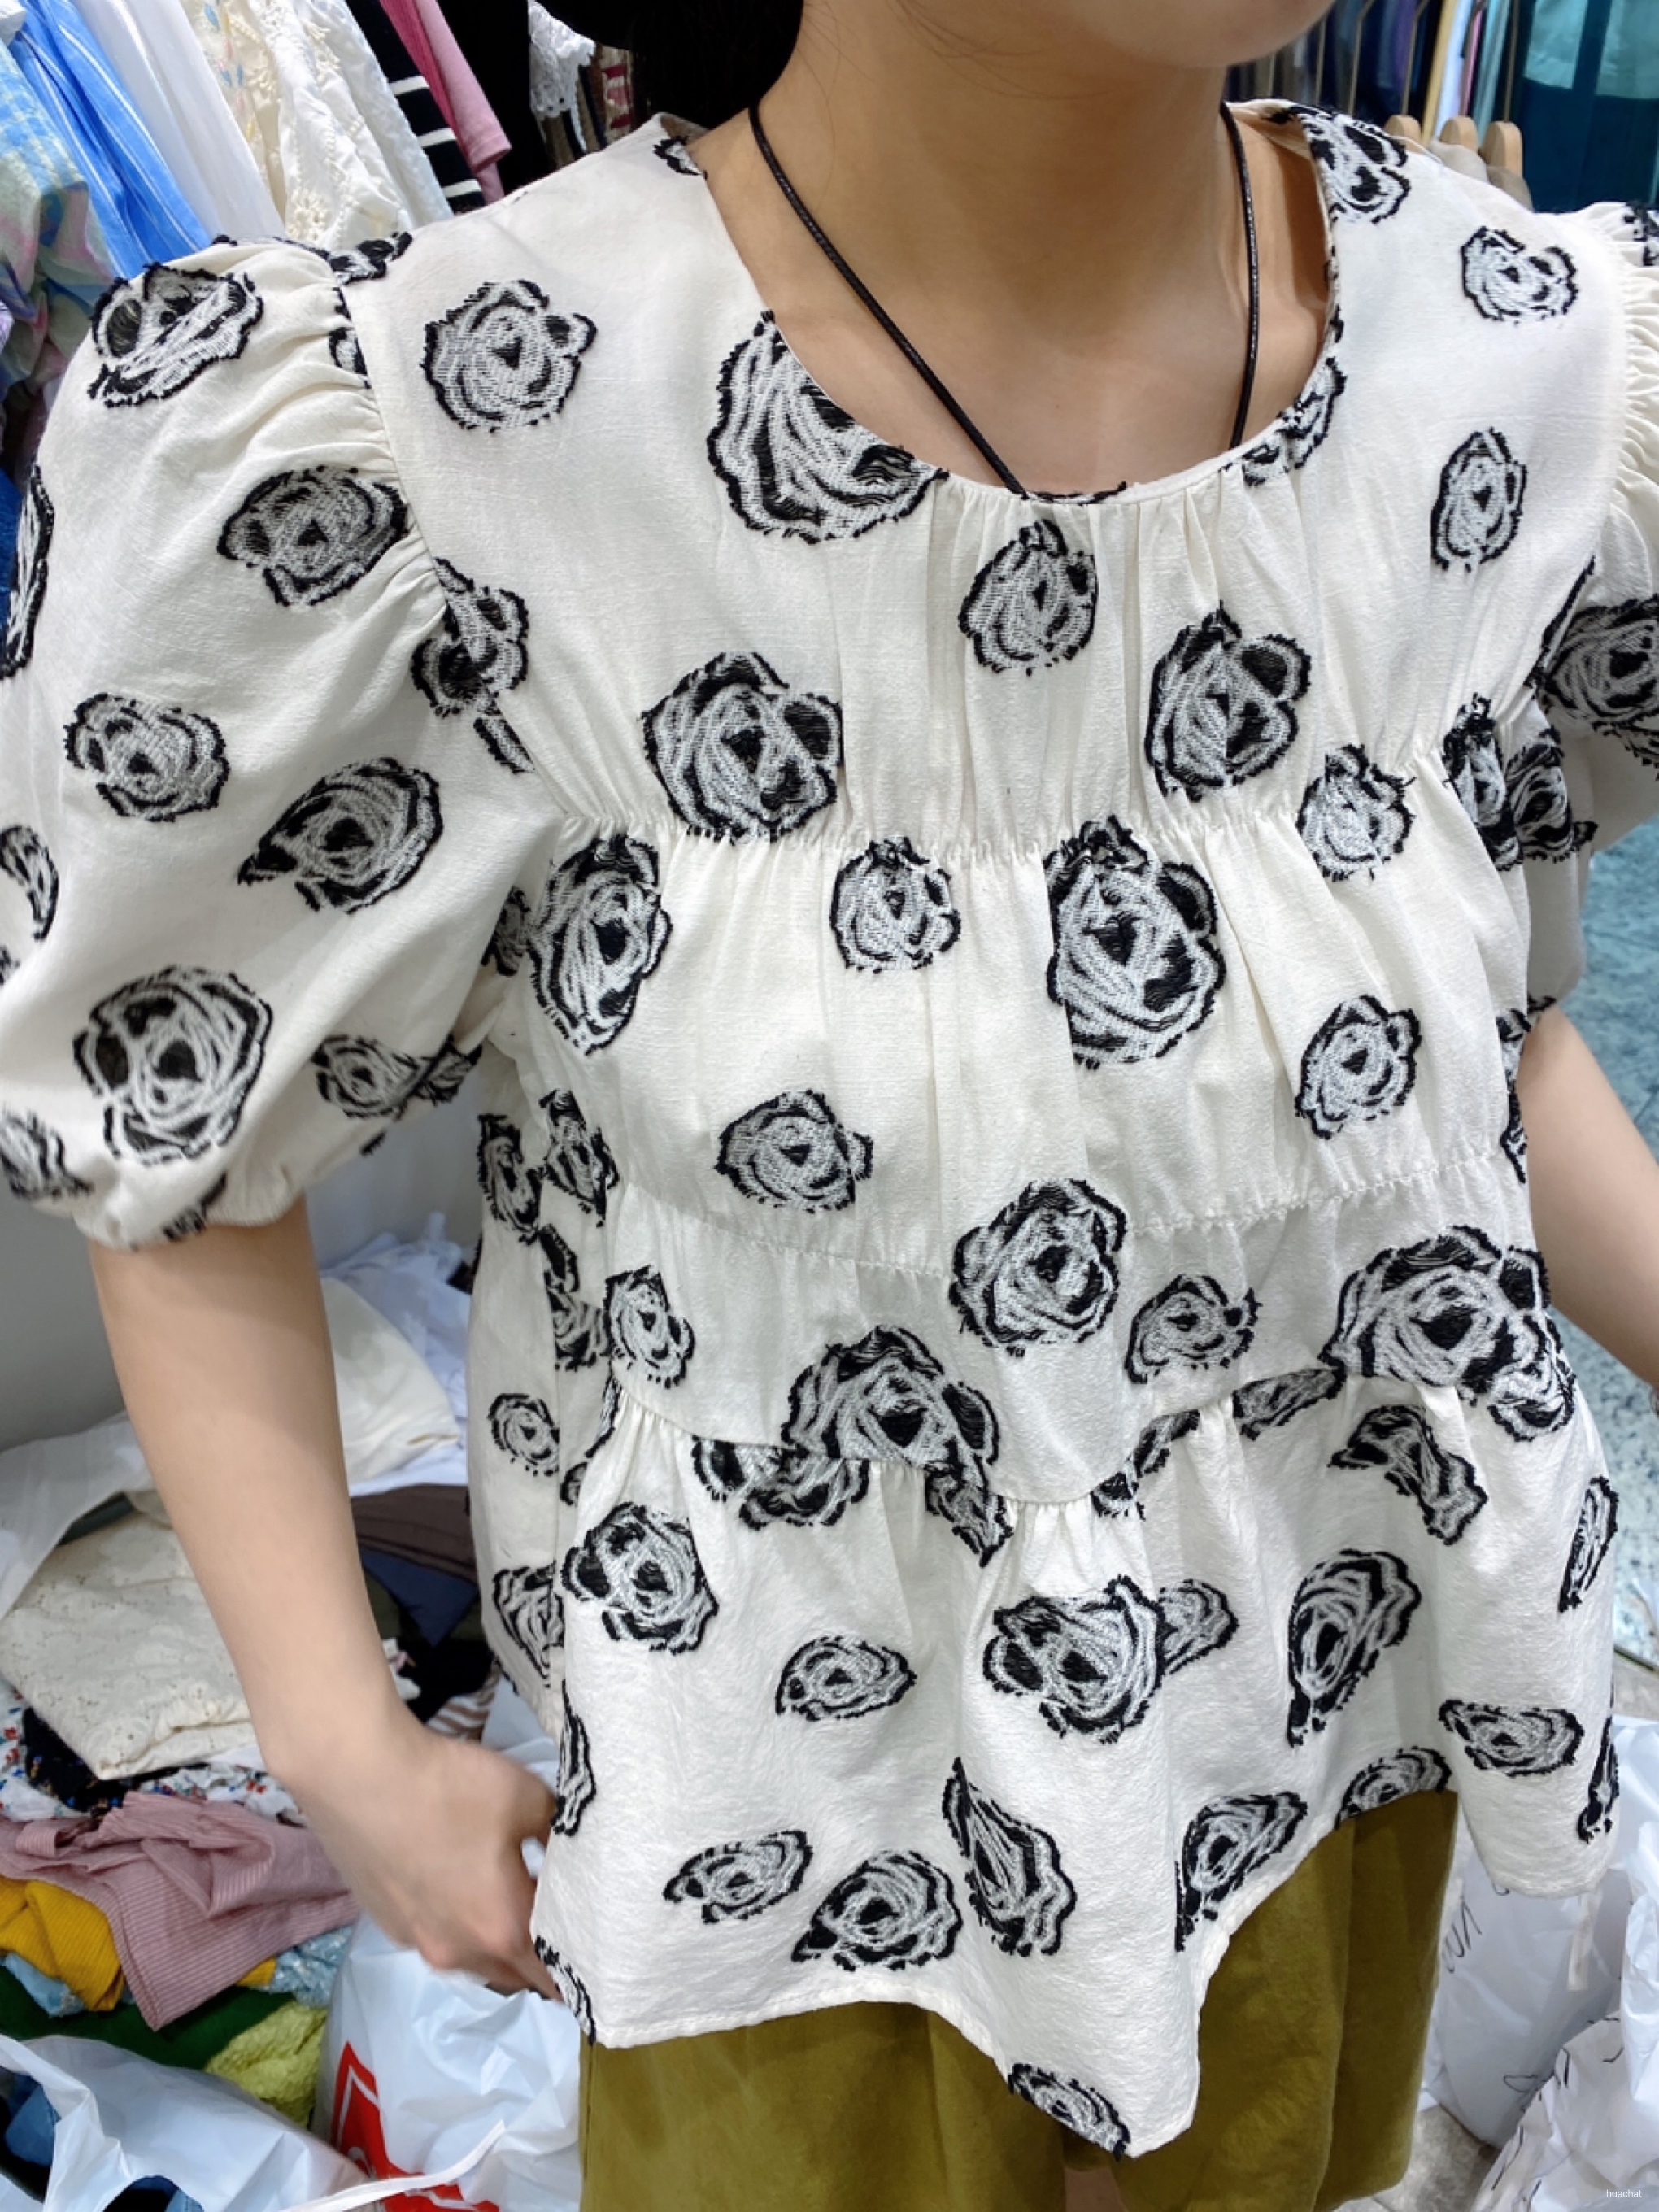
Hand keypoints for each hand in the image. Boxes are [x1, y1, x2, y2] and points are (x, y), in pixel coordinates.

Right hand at [285, 1709, 560, 1995]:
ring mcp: (414, 1940)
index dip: (577, 1972)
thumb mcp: (527, 1798)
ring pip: (470, 1959)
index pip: (552, 1975)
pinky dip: (455, 1924)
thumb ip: (557, 1832)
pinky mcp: (383, 1920)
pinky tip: (456, 1886)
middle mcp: (457, 1951)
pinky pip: (434, 1936)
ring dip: (493, 1944)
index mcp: (501, 1929)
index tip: (595, 1963)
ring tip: (511, 1909)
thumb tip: (566, 1847)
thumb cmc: (451, 1789)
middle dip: (538, 1960)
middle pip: (512, 1974)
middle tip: (562, 1933)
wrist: (358, 1774)